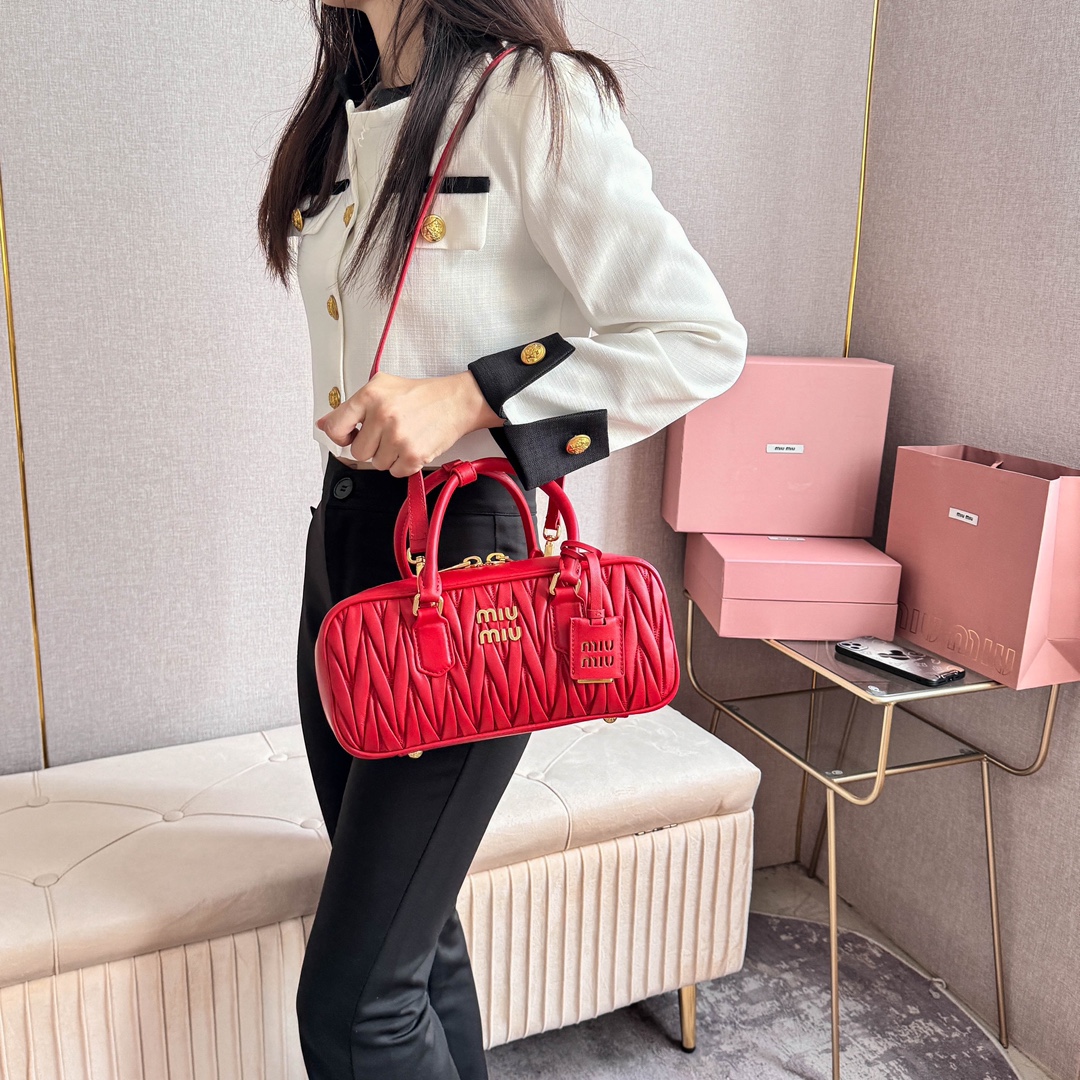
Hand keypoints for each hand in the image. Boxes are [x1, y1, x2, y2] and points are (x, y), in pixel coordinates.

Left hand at [316, 371, 503, 476]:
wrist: (456, 402)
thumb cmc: (419, 395)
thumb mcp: (382, 387)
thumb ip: (351, 407)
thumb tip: (324, 424)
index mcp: (370, 396)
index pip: (336, 427)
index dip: (340, 436)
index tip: (350, 436)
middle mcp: (382, 415)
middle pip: (358, 452)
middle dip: (372, 447)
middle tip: (388, 434)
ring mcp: (398, 437)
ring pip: (377, 464)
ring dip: (389, 456)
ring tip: (404, 437)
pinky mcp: (413, 455)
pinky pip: (396, 472)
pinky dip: (404, 464)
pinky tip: (413, 446)